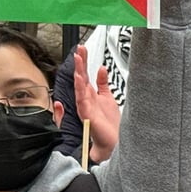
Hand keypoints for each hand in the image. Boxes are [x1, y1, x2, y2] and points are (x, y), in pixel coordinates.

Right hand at [73, 45, 119, 162]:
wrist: (112, 142)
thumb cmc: (109, 125)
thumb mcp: (108, 98)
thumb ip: (102, 83)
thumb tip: (101, 68)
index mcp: (90, 95)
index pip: (85, 75)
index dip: (84, 62)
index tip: (82, 50)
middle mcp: (86, 99)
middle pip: (81, 77)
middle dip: (80, 62)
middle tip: (79, 48)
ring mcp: (85, 106)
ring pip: (79, 85)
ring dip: (79, 71)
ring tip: (78, 58)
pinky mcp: (87, 113)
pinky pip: (81, 98)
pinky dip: (80, 87)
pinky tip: (79, 77)